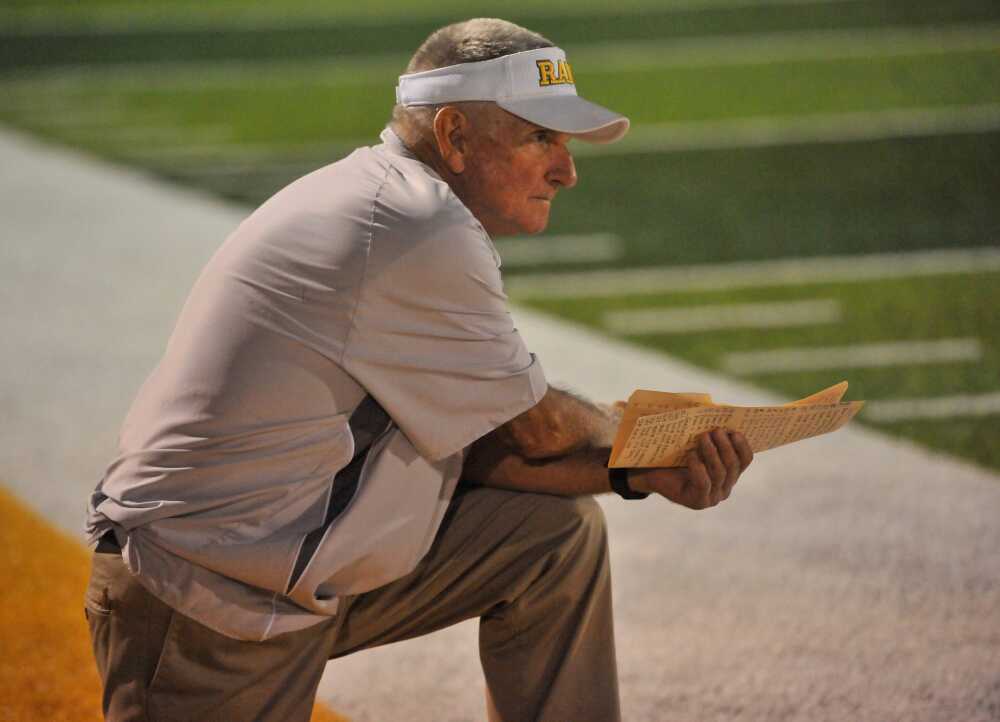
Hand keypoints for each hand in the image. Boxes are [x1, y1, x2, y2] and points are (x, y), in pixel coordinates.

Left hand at [629, 428, 752, 508]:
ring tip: (703, 437)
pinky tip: (691, 455)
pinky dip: (698, 467)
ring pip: (720, 473)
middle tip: (716, 430)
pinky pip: (704, 483)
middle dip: (726, 446)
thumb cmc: (675, 454)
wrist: (651, 472)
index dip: (742, 445)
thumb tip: (720, 409)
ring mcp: (713, 497)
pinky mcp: (698, 502)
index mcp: (729, 472)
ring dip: (712, 453)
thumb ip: (711, 431)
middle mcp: (725, 487)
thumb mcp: (695, 441)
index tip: (734, 430)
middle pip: (733, 465)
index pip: (745, 459)